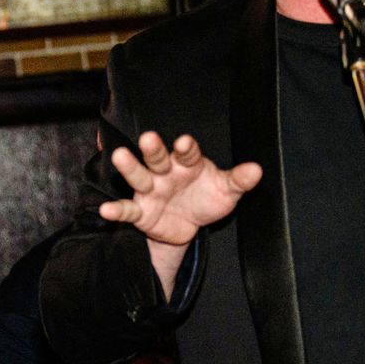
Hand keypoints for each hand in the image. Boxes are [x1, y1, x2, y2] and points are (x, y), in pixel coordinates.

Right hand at [97, 131, 261, 246]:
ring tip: (120, 157)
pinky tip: (106, 210)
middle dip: (154, 149)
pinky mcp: (140, 212)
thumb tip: (257, 170)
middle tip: (149, 138)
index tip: (184, 142)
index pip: (186, 153)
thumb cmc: (206, 198)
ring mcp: (150, 191)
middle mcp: (165, 173)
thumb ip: (239, 180)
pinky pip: (128, 210)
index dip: (185, 148)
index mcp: (187, 164)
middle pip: (157, 158)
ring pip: (138, 176)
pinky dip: (116, 210)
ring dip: (129, 167)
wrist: (189, 225)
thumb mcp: (226, 191)